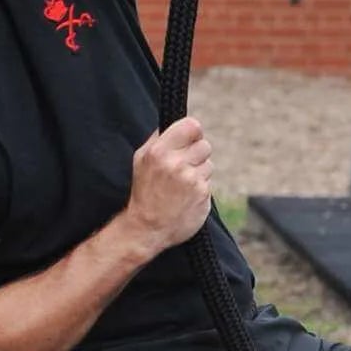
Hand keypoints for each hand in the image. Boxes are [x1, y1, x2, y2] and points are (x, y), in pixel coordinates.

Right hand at [126, 116, 213, 251]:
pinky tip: (187, 196)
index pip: (192, 126)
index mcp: (159, 151)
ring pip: (209, 164)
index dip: (193, 132)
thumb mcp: (141, 160)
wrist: (147, 228)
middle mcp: (176, 163)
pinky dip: (201, 187)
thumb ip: (158, 139)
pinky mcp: (203, 194)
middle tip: (184, 166)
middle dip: (196, 154)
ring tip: (183, 184)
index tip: (190, 139)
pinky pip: (209, 181)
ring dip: (199, 171)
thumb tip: (176, 123)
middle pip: (204, 145)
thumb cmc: (144, 192)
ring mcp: (191, 179)